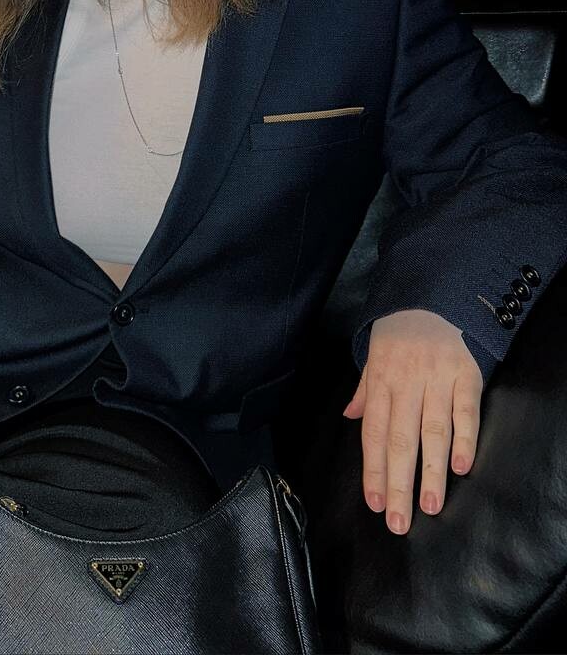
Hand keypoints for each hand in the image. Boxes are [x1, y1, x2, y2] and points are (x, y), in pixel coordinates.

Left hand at [341, 308, 482, 534]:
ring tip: (430, 506)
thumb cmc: (398, 330)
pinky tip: (461, 467)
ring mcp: (437, 379)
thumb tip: (351, 419)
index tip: (373, 503)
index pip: (373, 433)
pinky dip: (464, 439)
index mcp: (380, 380)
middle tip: (398, 522)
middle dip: (398, 484)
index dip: (373, 470)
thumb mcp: (372, 354)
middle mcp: (406, 383)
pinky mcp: (466, 374)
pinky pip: (465, 411)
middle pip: (400, 440)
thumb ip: (365, 390)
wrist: (432, 293)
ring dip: (431, 472)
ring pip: (432, 432)